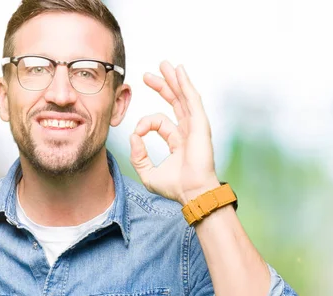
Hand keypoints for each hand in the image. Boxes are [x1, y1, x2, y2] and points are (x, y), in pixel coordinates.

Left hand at [129, 61, 219, 204]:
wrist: (192, 193)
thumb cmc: (175, 187)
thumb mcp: (148, 172)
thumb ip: (138, 156)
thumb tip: (132, 136)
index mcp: (178, 140)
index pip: (159, 121)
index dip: (144, 124)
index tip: (136, 133)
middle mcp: (187, 131)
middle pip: (174, 101)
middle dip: (162, 86)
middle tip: (149, 74)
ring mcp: (195, 126)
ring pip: (183, 96)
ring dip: (174, 79)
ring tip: (165, 64)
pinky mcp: (200, 124)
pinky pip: (192, 100)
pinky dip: (185, 84)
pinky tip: (179, 72)